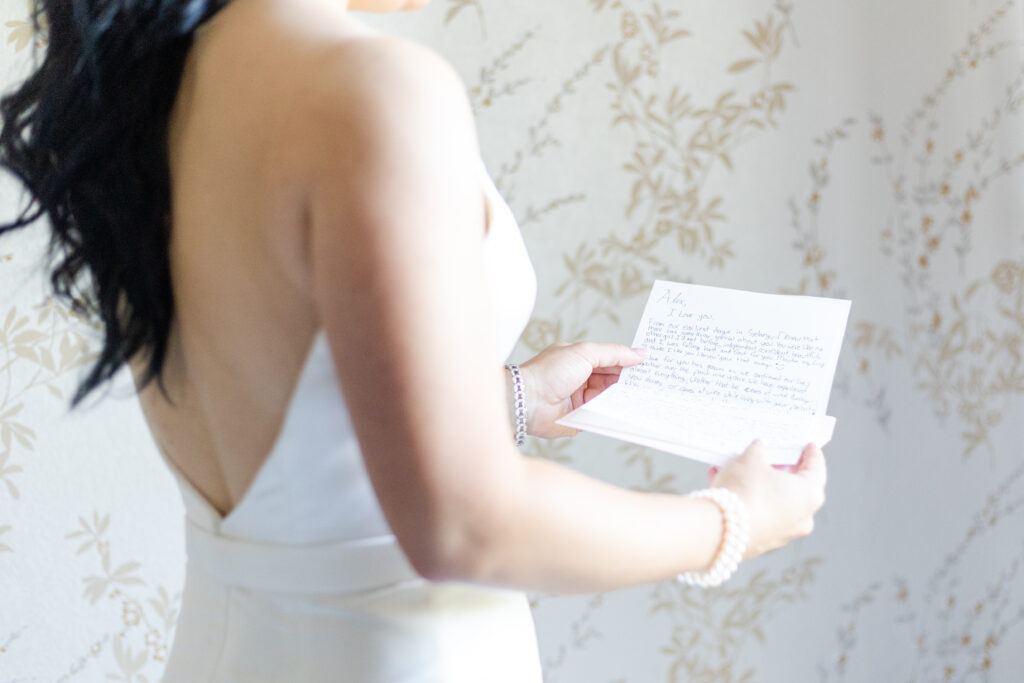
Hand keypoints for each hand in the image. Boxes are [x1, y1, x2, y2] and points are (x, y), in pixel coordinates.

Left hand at [515, 342, 644, 438]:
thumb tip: (640, 353)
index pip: (610, 360)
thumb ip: (614, 354)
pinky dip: (614, 413)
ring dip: (624, 397)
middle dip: (629, 381)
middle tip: (654, 382)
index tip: (650, 365)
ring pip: (609, 398)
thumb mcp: (585, 353)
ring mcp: (580, 400)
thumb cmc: (550, 372)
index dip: (629, 362)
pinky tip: (631, 411)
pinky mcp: (580, 418)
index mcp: (579, 360)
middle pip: (612, 380)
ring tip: (648, 396)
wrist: (528, 401)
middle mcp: (580, 379)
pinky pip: (601, 415)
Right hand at [708, 441, 825, 559]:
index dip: (811, 454)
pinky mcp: (763, 542)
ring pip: (772, 501)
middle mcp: (802, 517)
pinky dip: (746, 499)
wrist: (720, 529)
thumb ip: (758, 450)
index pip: (817, 468)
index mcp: (810, 494)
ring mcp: (783, 533)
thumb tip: (759, 449)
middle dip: (779, 470)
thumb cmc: (745, 491)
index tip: (809, 446)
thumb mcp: (751, 459)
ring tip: (735, 469)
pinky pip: (757, 514)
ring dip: (757, 484)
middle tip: (770, 457)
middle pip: (794, 487)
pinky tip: (724, 485)